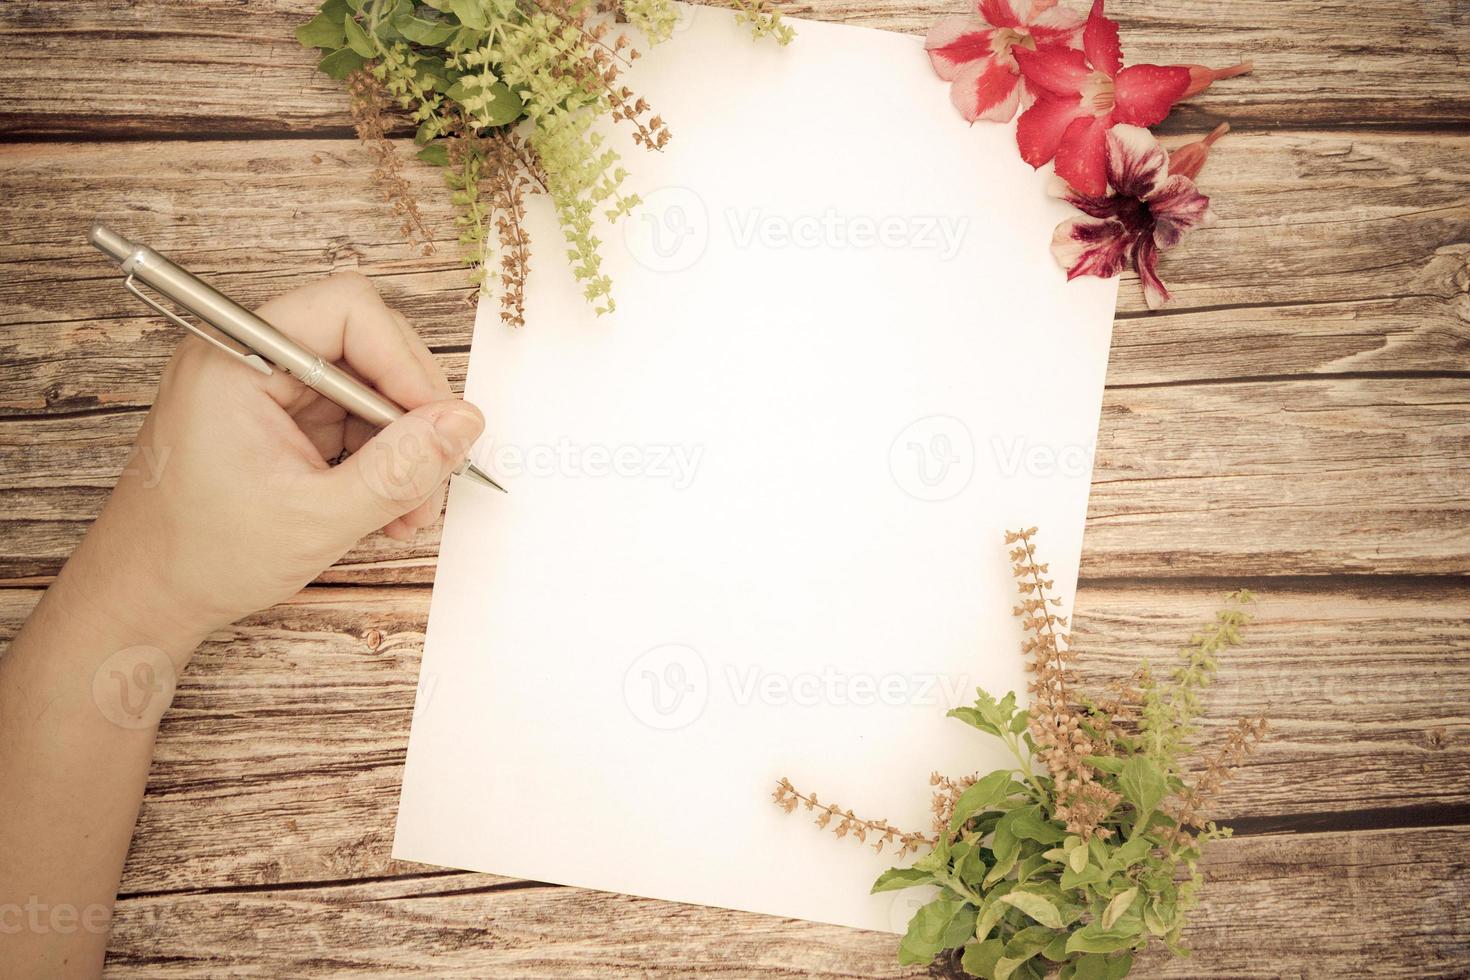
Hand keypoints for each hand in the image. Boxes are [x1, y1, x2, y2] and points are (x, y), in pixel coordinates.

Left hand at [64, 270, 483, 649]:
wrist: (143, 601)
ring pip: (366, 388)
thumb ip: (398, 470)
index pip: (348, 311)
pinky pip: (348, 420)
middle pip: (365, 346)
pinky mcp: (275, 421)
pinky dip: (377, 461)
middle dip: (409, 414)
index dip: (404, 361)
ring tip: (409, 510)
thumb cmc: (200, 558)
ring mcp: (263, 390)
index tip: (435, 423)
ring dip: (400, 446)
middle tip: (432, 475)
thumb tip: (463, 425)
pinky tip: (386, 507)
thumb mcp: (317, 518)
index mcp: (238, 360)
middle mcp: (248, 360)